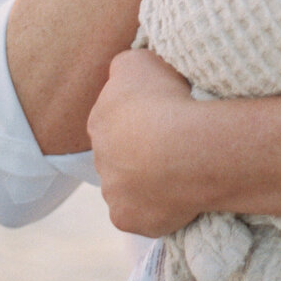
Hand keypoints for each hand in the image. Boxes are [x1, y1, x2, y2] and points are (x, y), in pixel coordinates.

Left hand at [88, 49, 201, 236]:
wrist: (182, 149)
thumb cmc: (164, 99)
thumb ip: (125, 68)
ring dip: (148, 180)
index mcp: (99, 119)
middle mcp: (98, 157)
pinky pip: (142, 213)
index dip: (142, 117)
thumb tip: (124, 76)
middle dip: (141, 150)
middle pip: (120, 154)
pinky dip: (157, 207)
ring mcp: (111, 191)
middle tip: (175, 144)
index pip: (116, 118)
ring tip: (181, 170)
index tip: (165, 115)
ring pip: (129, 185)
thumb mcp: (139, 61)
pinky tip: (179, 195)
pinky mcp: (126, 219)